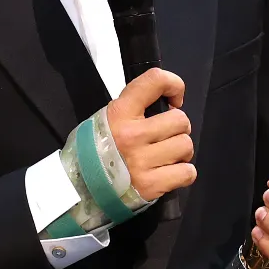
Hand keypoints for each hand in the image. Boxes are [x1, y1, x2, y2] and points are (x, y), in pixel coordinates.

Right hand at [107, 69, 194, 200]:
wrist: (81, 188)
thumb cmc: (97, 150)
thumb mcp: (107, 118)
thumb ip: (134, 107)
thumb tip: (167, 105)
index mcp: (120, 113)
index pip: (154, 81)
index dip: (173, 84)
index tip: (174, 98)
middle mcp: (132, 135)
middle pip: (180, 120)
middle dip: (178, 128)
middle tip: (165, 136)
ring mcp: (141, 162)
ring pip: (186, 146)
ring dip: (180, 152)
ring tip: (165, 156)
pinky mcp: (150, 185)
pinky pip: (187, 173)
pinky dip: (183, 173)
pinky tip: (168, 173)